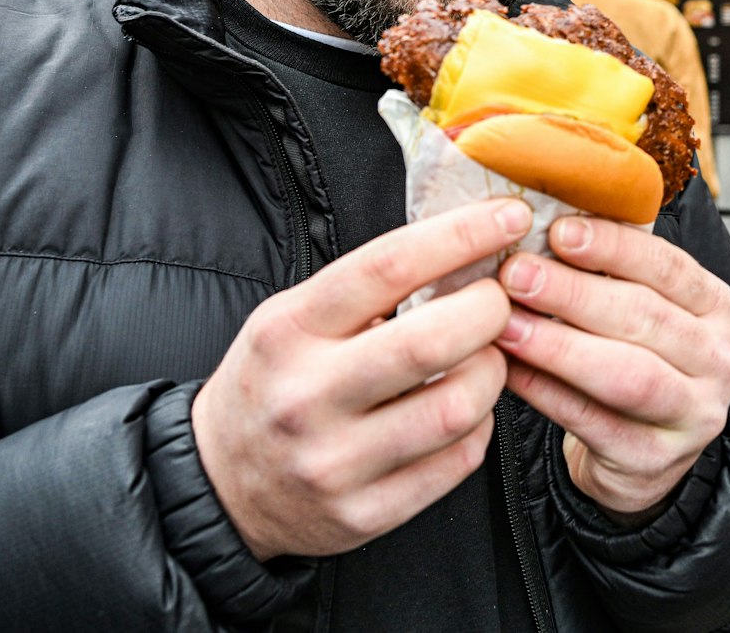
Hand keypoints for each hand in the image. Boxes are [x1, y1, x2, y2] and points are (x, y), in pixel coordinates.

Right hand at [193, 199, 529, 558]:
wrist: (220, 485)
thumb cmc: (275, 381)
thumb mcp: (292, 317)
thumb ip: (368, 287)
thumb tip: (466, 243)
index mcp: (290, 330)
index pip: (388, 266)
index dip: (462, 235)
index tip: (509, 215)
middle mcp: (307, 396)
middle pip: (433, 341)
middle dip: (490, 310)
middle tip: (497, 301)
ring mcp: (334, 462)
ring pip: (457, 407)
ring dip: (492, 371)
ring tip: (482, 358)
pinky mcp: (363, 514)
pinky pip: (458, 461)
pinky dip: (479, 426)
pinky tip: (462, 409)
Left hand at [496, 215, 729, 518]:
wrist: (643, 453)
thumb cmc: (633, 361)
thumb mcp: (640, 311)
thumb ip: (608, 273)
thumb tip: (537, 227)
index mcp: (714, 306)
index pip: (668, 266)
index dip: (612, 246)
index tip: (558, 231)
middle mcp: (716, 358)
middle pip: (644, 317)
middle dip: (573, 293)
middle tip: (516, 274)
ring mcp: (693, 413)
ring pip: (625, 373)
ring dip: (559, 345)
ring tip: (506, 324)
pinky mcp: (653, 460)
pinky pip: (592, 421)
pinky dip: (546, 392)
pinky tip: (510, 369)